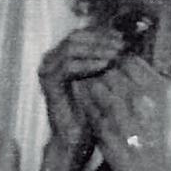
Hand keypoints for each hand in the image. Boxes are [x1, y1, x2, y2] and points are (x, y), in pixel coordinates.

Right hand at [38, 28, 123, 161]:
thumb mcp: (99, 79)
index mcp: (60, 57)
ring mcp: (47, 71)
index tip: (123, 38)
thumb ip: (104, 58)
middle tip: (121, 45)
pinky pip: (68, 65)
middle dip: (101, 39)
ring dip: (97, 48)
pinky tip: (105, 65)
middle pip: (76, 36)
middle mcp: (50, 61)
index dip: (103, 33)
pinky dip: (88, 63)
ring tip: (115, 54)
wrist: (74, 138)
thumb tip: (123, 39)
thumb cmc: (89, 112)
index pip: (82, 34)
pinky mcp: (49, 83)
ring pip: (72, 46)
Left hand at [73, 56, 170, 170]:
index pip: (130, 60)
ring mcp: (119, 112)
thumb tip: (138, 72)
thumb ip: (154, 87)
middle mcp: (138, 96)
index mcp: (159, 88)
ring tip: (95, 95)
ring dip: (93, 87)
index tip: (115, 69)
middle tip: (101, 81)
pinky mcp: (103, 129)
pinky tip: (88, 109)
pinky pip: (89, 107)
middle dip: (104, 73)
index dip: (120, 63)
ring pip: (96, 85)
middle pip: (111, 69)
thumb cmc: (169, 146)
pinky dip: (87, 104)